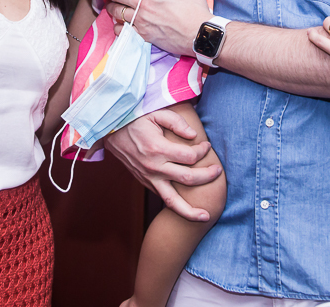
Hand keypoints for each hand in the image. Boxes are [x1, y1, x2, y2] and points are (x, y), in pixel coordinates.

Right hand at [105, 111, 221, 221]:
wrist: (110, 131)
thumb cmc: (135, 120)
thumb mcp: (155, 113)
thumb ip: (176, 122)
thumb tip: (194, 136)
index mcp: (157, 149)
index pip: (190, 157)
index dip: (203, 151)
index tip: (207, 145)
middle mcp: (154, 168)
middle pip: (188, 179)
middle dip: (207, 176)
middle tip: (218, 171)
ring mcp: (148, 178)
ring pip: (172, 201)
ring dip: (190, 211)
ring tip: (206, 216)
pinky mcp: (145, 182)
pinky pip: (163, 197)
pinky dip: (177, 205)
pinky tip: (188, 207)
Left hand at [106, 0, 208, 56]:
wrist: (199, 34)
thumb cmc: (196, 10)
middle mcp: (143, 3)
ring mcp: (141, 19)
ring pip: (116, 11)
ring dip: (113, 8)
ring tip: (113, 6)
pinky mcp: (142, 34)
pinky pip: (121, 29)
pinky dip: (118, 26)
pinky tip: (120, 24)